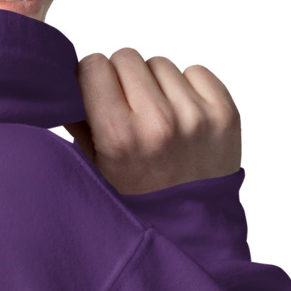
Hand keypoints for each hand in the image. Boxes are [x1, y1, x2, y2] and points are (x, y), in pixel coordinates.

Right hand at [68, 49, 240, 196]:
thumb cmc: (136, 202)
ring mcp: (196, 116)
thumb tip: (65, 79)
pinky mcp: (225, 114)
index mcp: (120, 136)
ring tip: (158, 121)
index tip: (97, 97)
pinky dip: (187, 88)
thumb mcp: (93, 169)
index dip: (92, 80)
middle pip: (126, 57)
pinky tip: (183, 118)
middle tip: (129, 112)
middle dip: (122, 80)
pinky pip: (196, 71)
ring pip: (160, 64)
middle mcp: (159, 122)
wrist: (190, 234)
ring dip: (155, 85)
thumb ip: (77, 121)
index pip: (93, 65)